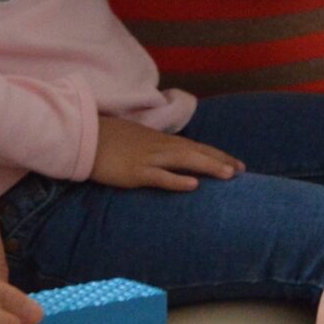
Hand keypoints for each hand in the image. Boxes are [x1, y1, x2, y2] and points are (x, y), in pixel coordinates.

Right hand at [91, 117, 243, 190]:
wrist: (82, 138)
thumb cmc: (106, 139)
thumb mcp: (134, 139)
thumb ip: (152, 146)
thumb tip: (165, 155)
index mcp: (159, 140)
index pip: (194, 146)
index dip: (215, 154)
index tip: (235, 163)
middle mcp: (158, 147)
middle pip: (196, 151)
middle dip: (220, 160)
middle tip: (242, 171)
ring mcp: (148, 158)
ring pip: (184, 161)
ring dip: (208, 166)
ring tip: (229, 175)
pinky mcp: (135, 172)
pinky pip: (160, 176)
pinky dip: (178, 180)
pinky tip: (194, 185)